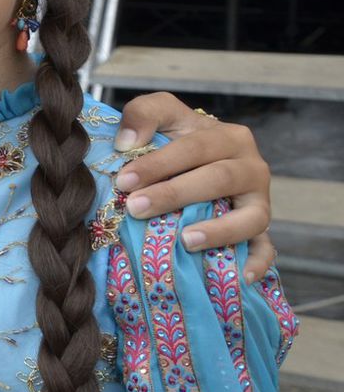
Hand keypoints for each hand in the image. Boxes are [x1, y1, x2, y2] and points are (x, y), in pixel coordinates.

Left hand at [114, 92, 274, 279]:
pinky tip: (240, 277)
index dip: (158, 164)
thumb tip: (127, 142)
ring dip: (220, 230)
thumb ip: (143, 114)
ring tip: (186, 240)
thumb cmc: (176, 138)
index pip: (194, 148)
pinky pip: (267, 248)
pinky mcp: (261, 229)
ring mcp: (260, 201)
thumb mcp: (160, 114)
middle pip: (218, 180)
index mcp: (228, 137)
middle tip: (136, 208)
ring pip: (250, 216)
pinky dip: (258, 262)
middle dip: (175, 194)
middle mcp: (251, 167)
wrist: (199, 162)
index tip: (123, 180)